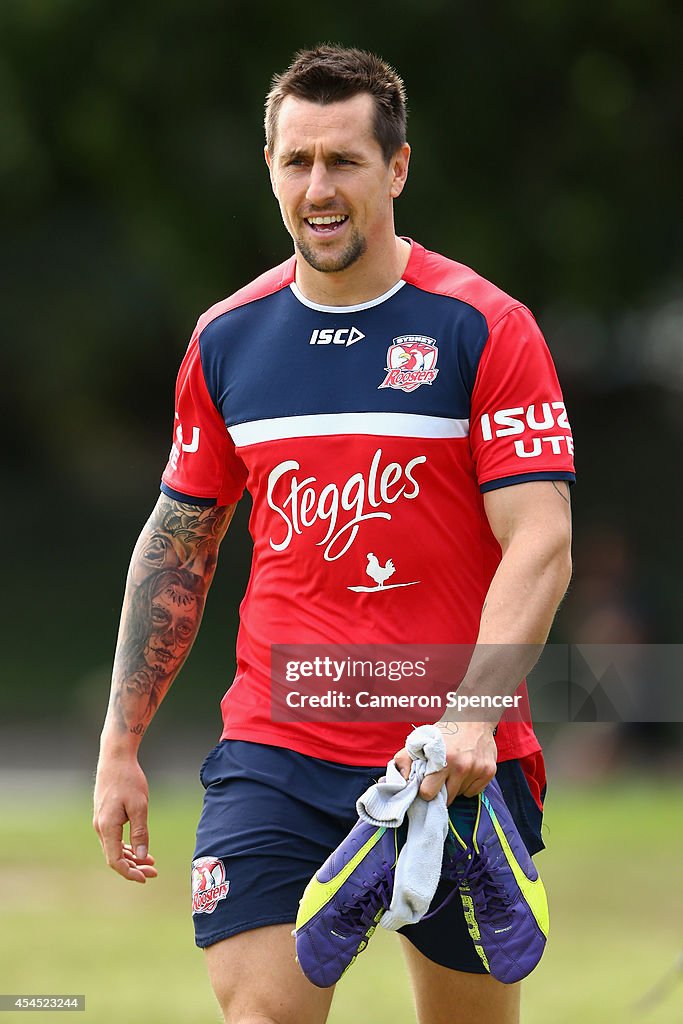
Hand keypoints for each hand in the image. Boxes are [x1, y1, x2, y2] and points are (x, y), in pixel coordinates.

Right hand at [93, 753, 157, 882]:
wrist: (115, 759)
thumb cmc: (129, 780)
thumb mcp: (139, 806)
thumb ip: (140, 832)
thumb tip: (142, 855)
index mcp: (107, 827)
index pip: (115, 860)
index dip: (129, 872)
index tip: (145, 878)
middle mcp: (100, 827)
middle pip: (114, 857)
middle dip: (133, 867)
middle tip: (153, 872)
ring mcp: (101, 822)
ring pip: (114, 848)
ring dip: (131, 857)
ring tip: (150, 862)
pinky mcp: (104, 816)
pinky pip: (113, 838)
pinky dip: (126, 846)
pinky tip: (139, 848)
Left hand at [393, 722, 496, 803]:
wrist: (474, 718)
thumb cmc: (446, 730)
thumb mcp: (421, 739)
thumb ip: (404, 758)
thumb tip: (400, 779)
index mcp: (442, 760)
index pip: (429, 793)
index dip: (425, 790)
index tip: (426, 784)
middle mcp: (461, 767)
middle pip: (447, 798)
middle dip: (441, 791)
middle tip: (440, 778)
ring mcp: (477, 770)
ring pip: (461, 794)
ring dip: (455, 787)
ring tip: (454, 770)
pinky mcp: (489, 772)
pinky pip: (474, 792)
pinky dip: (468, 785)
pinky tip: (466, 771)